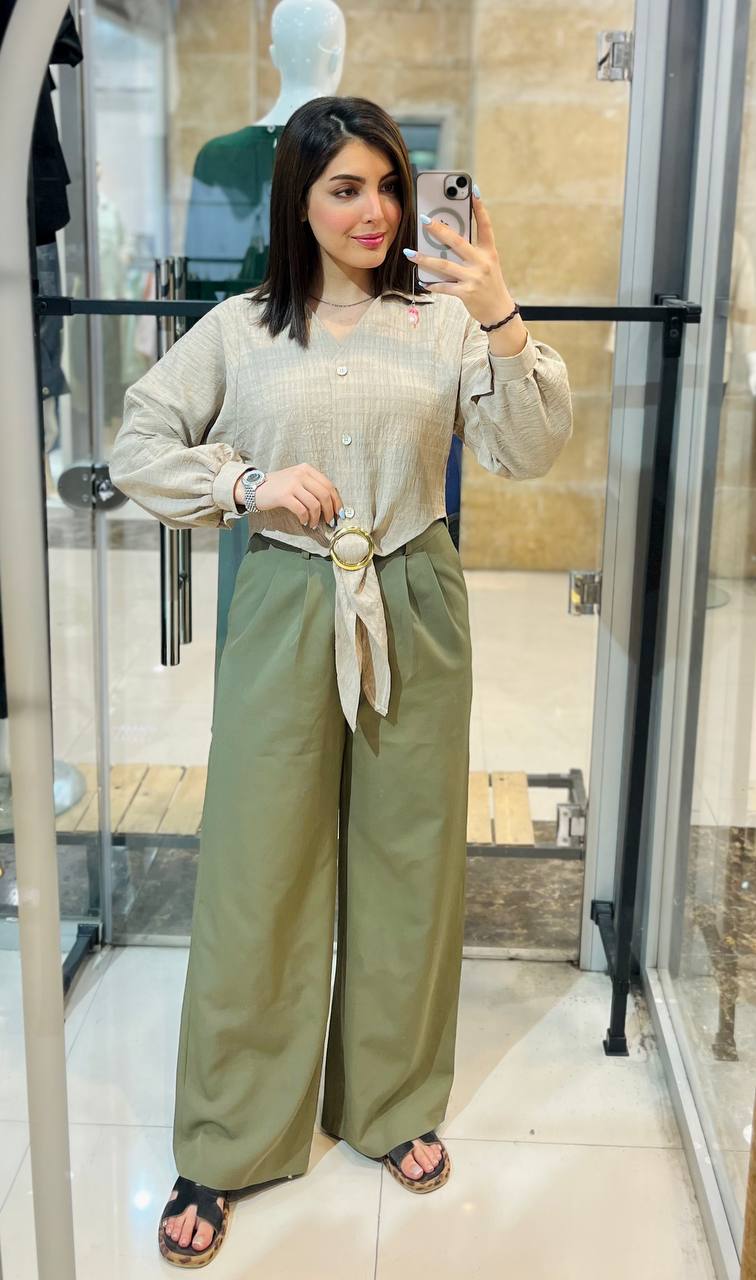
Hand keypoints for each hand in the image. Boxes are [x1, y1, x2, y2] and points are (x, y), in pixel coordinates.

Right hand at [234, 464, 343, 528]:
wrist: (254, 487)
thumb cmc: (278, 487)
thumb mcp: (297, 480)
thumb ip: (312, 487)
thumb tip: (331, 504)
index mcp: (307, 469)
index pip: (329, 485)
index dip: (337, 501)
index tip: (339, 513)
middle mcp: (301, 474)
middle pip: (325, 494)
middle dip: (330, 511)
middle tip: (329, 522)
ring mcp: (292, 484)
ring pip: (315, 504)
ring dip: (317, 518)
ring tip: (313, 524)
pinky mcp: (284, 496)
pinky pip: (302, 510)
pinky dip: (305, 519)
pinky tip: (304, 522)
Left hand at [405, 188, 512, 327]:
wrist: (499, 311)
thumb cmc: (489, 284)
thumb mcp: (486, 265)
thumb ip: (471, 253)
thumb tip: (446, 241)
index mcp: (489, 251)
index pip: (485, 225)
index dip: (480, 207)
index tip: (473, 190)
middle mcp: (482, 262)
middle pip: (457, 242)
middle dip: (439, 230)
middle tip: (424, 219)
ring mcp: (474, 278)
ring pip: (445, 265)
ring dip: (425, 259)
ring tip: (410, 253)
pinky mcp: (466, 293)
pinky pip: (444, 286)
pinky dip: (432, 283)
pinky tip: (422, 280)